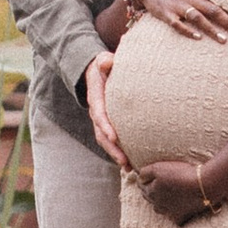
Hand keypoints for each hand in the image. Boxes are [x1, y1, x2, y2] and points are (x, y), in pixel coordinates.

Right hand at [83, 50, 131, 170]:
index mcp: (96, 97)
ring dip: (116, 155)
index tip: (113, 136)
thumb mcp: (102, 60)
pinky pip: (112, 141)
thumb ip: (105, 61)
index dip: (105, 126)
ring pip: (106, 141)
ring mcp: (101, 120)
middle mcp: (96, 112)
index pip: (99, 113)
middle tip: (124, 161)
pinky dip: (120, 152)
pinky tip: (132, 164)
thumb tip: (106, 62)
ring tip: (129, 168)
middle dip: (112, 149)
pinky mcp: (108, 125)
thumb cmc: (104, 65)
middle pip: (102, 134)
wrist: (96, 72)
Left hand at [139, 158, 216, 223]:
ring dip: (160, 202)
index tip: (146, 175)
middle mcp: (157, 205)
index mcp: (151, 192)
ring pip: (160, 208)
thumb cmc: (180, 174)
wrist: (203, 186)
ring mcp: (169, 212)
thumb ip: (145, 172)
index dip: (143, 179)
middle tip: (154, 183)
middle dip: (150, 190)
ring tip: (164, 195)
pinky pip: (174, 217)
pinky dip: (174, 213)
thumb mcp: (159, 167)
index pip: (141, 185)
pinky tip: (177, 208)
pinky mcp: (181, 217)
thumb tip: (139, 176)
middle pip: (149, 197)